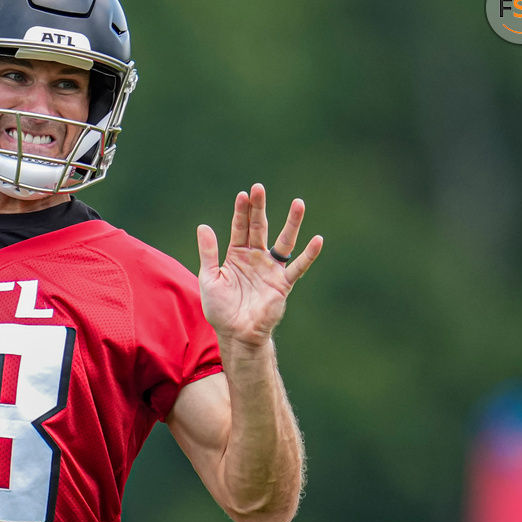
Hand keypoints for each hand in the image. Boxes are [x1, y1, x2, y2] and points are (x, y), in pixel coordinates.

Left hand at [197, 183, 321, 349]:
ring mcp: (271, 269)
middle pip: (260, 228)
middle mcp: (256, 258)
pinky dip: (308, 255)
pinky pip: (298, 267)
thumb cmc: (221, 309)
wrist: (235, 334)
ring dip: (291, 223)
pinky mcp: (283, 284)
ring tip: (298, 203)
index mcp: (237, 255)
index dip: (242, 211)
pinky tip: (317, 240)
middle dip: (259, 208)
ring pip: (284, 242)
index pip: (240, 227)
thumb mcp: (210, 278)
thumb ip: (208, 252)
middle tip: (259, 188)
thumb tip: (203, 226)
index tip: (244, 194)